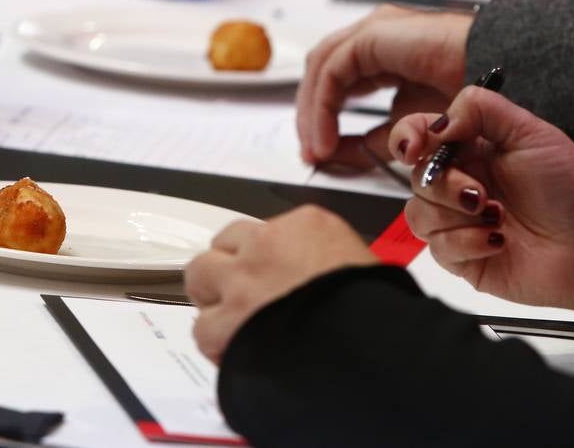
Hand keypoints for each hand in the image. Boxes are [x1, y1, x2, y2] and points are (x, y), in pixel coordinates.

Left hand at [187, 206, 377, 362]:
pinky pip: (202, 327)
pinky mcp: (227, 320)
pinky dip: (213, 340)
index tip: (269, 269)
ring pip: (200, 274)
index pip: (267, 228)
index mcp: (307, 225)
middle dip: (228, 264)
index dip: (264, 254)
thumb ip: (330, 260)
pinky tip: (231, 348)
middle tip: (239, 287)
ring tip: (227, 316)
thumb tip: (326, 278)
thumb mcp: (362, 262)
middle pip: (225, 241)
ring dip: (211, 294)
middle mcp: (268, 244)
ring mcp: (243, 280)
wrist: (364, 342)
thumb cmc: (373, 307)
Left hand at [296, 5, 471, 167]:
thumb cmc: (472, 102)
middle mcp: (378, 37)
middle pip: (323, 71)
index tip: (319, 153)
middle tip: (311, 153)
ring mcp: (377, 29)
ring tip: (318, 149)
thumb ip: (370, 143)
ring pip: (322, 66)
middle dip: (311, 114)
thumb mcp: (409, 131)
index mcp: (386, 54)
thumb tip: (333, 155)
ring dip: (313, 111)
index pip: (337, 81)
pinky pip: (333, 69)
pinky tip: (327, 136)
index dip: (321, 117)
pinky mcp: (376, 33)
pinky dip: (323, 105)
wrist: (503, 82)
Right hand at [391, 87, 573, 310]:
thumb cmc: (569, 186)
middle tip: (480, 193)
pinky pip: (438, 248)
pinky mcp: (462, 257)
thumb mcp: (530, 132)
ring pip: (418, 214)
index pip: (418, 134)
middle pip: (416, 177)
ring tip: (498, 217)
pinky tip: (499, 242)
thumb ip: (480, 109)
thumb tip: (437, 123)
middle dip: (445, 184)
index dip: (406, 137)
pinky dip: (468, 243)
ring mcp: (459, 221)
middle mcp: (460, 182)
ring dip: (457, 215)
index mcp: (471, 148)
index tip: (414, 148)